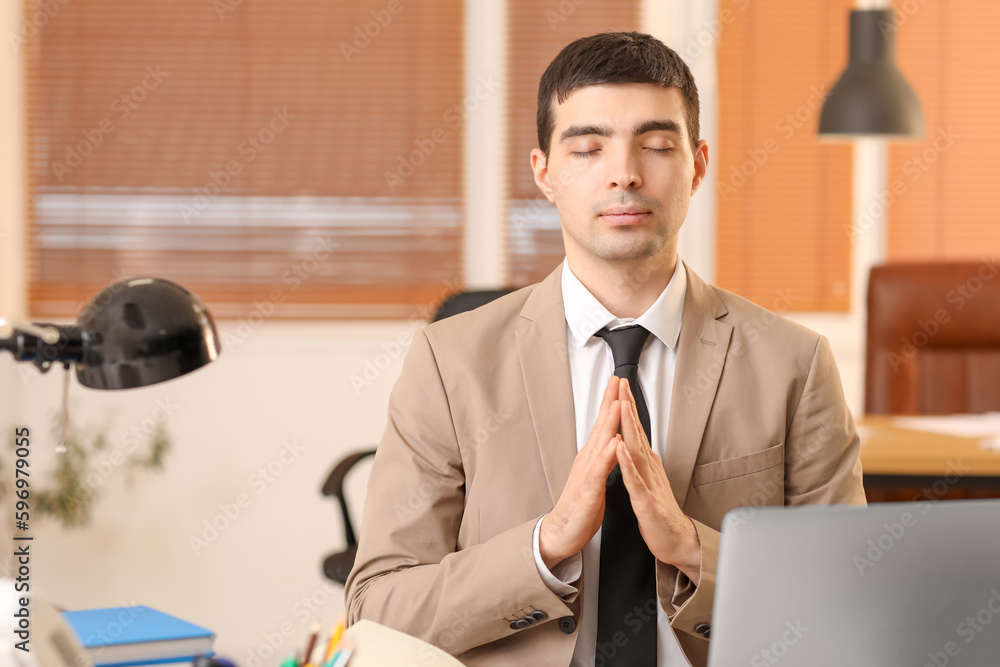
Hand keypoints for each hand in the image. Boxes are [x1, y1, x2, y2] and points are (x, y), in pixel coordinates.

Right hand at [538, 375, 621, 568]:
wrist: (562, 531)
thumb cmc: (580, 506)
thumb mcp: (595, 476)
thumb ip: (603, 457)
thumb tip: (612, 439)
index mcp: (592, 456)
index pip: (603, 424)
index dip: (611, 403)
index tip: (618, 384)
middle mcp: (588, 459)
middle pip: (600, 425)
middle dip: (609, 402)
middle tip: (616, 380)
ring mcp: (586, 473)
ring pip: (600, 443)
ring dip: (609, 422)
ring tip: (618, 403)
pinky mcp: (588, 490)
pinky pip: (599, 471)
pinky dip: (607, 456)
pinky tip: (614, 443)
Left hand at [616, 380, 701, 583]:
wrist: (676, 541)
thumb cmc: (660, 513)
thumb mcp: (648, 480)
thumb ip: (642, 460)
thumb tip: (638, 442)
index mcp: (646, 463)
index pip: (634, 429)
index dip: (626, 407)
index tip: (619, 386)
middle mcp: (649, 468)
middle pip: (637, 431)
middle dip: (628, 406)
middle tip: (621, 383)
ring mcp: (648, 482)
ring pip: (636, 450)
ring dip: (629, 427)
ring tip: (622, 406)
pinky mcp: (645, 500)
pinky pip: (634, 479)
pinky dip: (626, 463)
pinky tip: (620, 449)